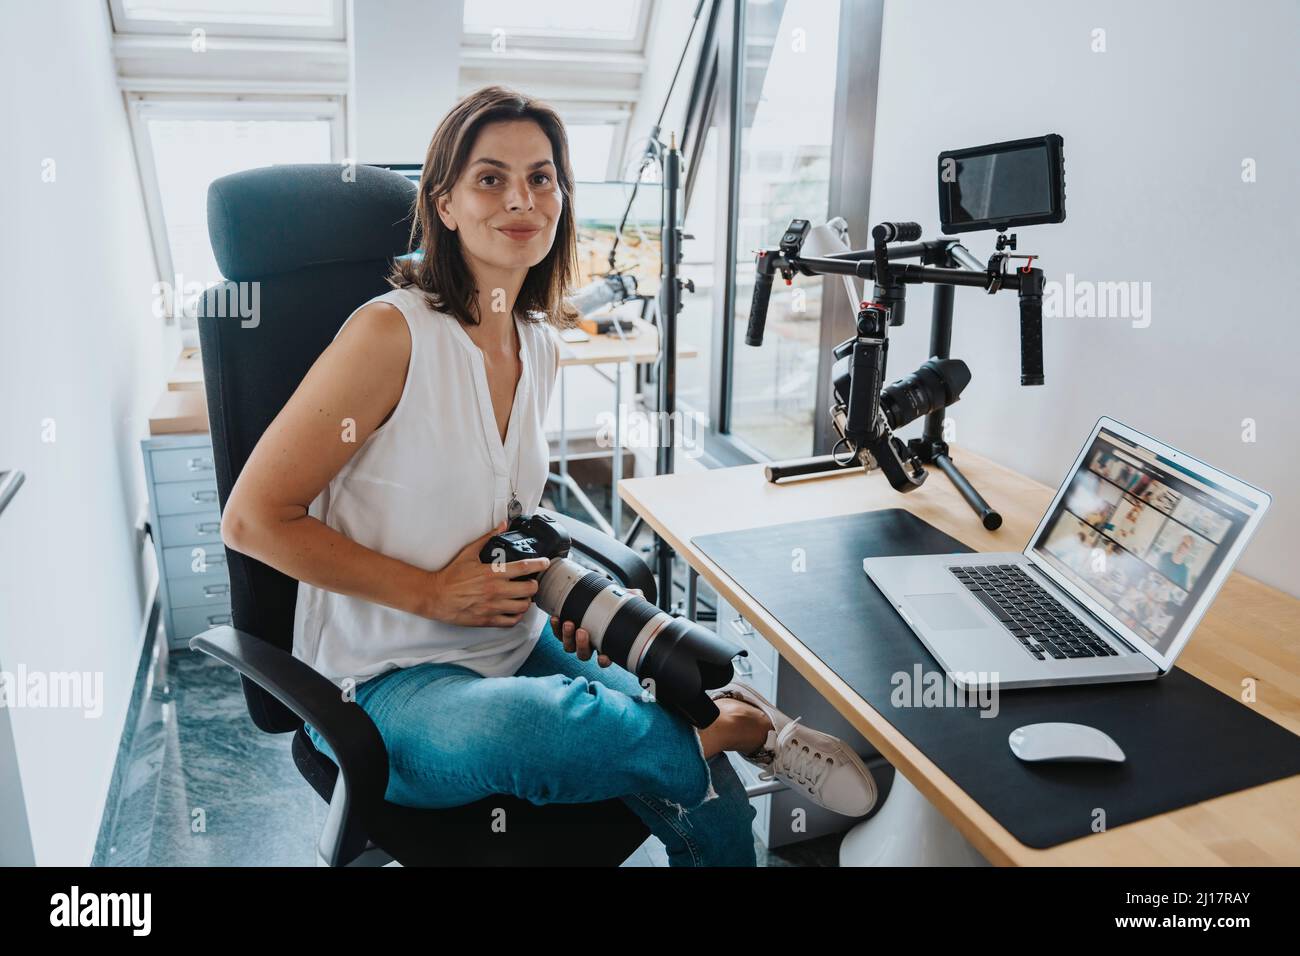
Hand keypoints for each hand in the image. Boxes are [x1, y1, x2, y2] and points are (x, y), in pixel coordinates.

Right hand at [425, 520, 550, 626]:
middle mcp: (495, 591)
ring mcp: (492, 607)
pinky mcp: (487, 620)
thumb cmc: (451, 576)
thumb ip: (487, 538)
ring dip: (527, 600)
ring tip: (523, 595)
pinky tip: (514, 609)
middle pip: (529, 589)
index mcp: (492, 573)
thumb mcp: (469, 553)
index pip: (524, 568)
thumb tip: (502, 525)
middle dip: (534, 584)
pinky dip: (516, 615)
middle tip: (531, 581)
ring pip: (523, 607)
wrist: (435, 596)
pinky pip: (511, 621)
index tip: (545, 563)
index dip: (539, 564)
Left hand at [551, 588, 642, 667]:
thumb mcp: (623, 599)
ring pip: (569, 647)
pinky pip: (557, 634)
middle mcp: (590, 644)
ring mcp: (575, 638)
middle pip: (584, 654)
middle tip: (582, 631)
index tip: (603, 656)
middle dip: (582, 645)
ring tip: (569, 623)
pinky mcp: (564, 630)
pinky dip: (555, 628)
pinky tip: (556, 618)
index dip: (604, 660)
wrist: (594, 593)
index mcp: (605, 643)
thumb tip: (639, 596)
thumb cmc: (611, 601)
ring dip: (568, 637)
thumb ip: (633, 599)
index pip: (605, 659)